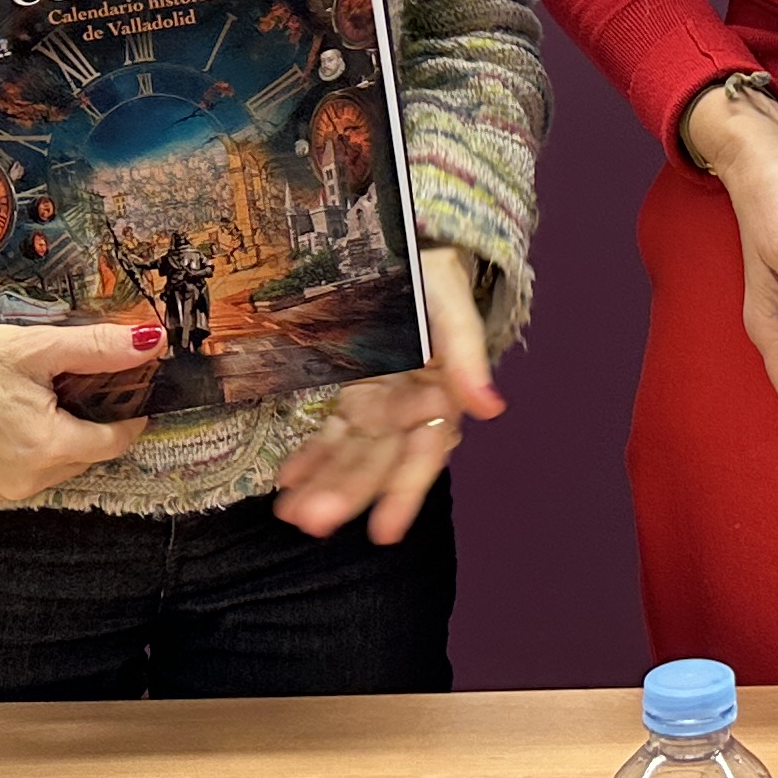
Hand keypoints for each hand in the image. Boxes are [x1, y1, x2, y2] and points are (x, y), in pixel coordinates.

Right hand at [0, 320, 153, 516]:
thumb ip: (96, 348)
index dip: (126, 417)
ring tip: (19, 408)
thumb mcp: (32, 347)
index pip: (113, 442)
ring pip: (42, 473)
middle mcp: (23, 484)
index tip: (126, 395)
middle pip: (78, 458)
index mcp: (47, 447)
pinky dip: (6, 462)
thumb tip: (152, 342)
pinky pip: (3, 484)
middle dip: (80, 427)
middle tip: (62, 391)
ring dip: (44, 446)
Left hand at [273, 248, 504, 542]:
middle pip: (380, 460)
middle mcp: (411, 406)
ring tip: (291, 515)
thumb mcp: (448, 299)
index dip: (406, 492)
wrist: (410, 246)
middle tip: (314, 523)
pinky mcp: (355, 391)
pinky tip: (286, 483)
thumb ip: (466, 352)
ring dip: (325, 485)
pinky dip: (310, 458)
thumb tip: (490, 408)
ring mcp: (380, 401)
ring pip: (352, 454)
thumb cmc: (434, 270)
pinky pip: (332, 432)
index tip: (385, 532)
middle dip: (349, 493)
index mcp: (440, 392)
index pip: (425, 452)